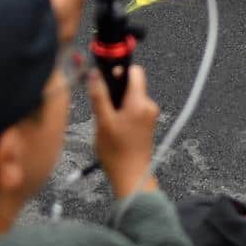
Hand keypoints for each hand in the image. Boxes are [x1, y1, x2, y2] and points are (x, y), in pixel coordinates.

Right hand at [89, 63, 158, 199]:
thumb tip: (96, 74)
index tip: (106, 78)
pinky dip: (123, 112)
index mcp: (140, 102)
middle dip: (116, 91)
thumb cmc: (117, 153)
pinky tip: (115, 127)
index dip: (119, 70)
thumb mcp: (103, 121)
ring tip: (108, 121)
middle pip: (132, 84)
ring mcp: (150, 115)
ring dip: (118, 103)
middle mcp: (149, 105)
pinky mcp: (148, 123)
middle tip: (104, 108)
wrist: (131, 175)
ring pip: (131, 97)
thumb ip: (99, 95)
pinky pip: (134, 108)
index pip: (135, 71)